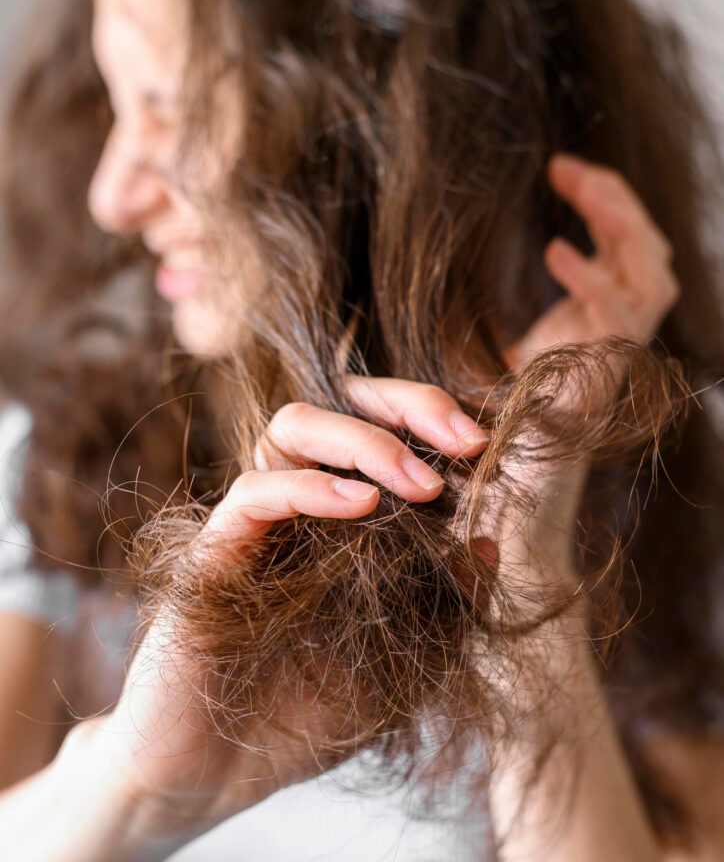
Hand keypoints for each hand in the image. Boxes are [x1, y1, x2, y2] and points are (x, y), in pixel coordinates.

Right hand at [86, 378, 488, 845]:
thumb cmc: (305, 718)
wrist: (213, 779)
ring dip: (365, 440)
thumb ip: (445, 608)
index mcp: (341, 517)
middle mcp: (297, 504)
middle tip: (465, 442)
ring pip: (293, 427)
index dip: (431, 420)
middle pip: (338, 405)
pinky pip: (255, 493)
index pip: (380, 430)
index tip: (484, 447)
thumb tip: (486, 545)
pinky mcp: (214, 554)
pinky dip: (312, 487)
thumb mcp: (402, 664)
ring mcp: (254, 524)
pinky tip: (363, 505)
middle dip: (408, 406)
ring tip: (421, 483)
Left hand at [495, 156, 680, 575]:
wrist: (505, 482)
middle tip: (566, 170)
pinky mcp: (603, 374)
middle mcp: (621, 333)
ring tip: (573, 189)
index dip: (605, 202)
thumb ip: (517, 310)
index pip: (628, 247)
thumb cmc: (498, 413)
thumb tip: (480, 256)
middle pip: (648, 251)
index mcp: (603, 319)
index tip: (559, 171)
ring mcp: (618, 353)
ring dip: (615, 224)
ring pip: (649, 273)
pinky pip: (616, 316)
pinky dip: (592, 280)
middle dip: (614, 203)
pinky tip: (554, 253)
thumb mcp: (506, 344)